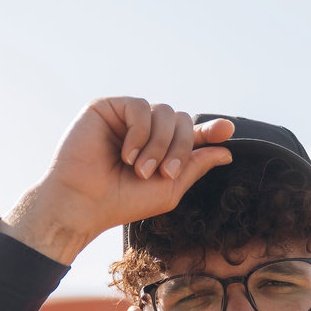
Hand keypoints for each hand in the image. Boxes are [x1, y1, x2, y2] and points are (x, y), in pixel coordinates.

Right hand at [0, 98, 234, 263]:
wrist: (83, 204)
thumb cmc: (120, 202)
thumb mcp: (168, 189)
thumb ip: (196, 166)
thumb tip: (226, 150)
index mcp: (158, 149)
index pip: (189, 133)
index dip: (210, 131)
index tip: (226, 131)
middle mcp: (144, 130)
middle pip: (182, 120)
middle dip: (180, 148)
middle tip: (163, 174)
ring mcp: (125, 118)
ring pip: (165, 112)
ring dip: (159, 144)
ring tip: (140, 169)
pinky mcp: (107, 107)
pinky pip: (140, 107)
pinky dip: (139, 133)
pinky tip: (126, 154)